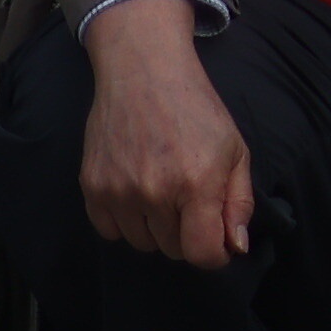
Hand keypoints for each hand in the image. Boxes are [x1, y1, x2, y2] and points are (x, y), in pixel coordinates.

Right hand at [77, 0, 248, 268]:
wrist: (143, 75)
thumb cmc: (196, 110)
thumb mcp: (235, 149)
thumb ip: (238, 201)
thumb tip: (235, 246)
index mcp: (197, 184)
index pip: (201, 253)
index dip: (214, 255)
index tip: (217, 242)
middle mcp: (155, 193)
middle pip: (172, 250)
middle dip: (188, 235)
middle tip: (191, 203)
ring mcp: (118, 192)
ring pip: (142, 243)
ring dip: (156, 229)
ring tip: (164, 192)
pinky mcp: (92, 188)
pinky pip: (110, 231)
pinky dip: (125, 222)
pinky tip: (137, 193)